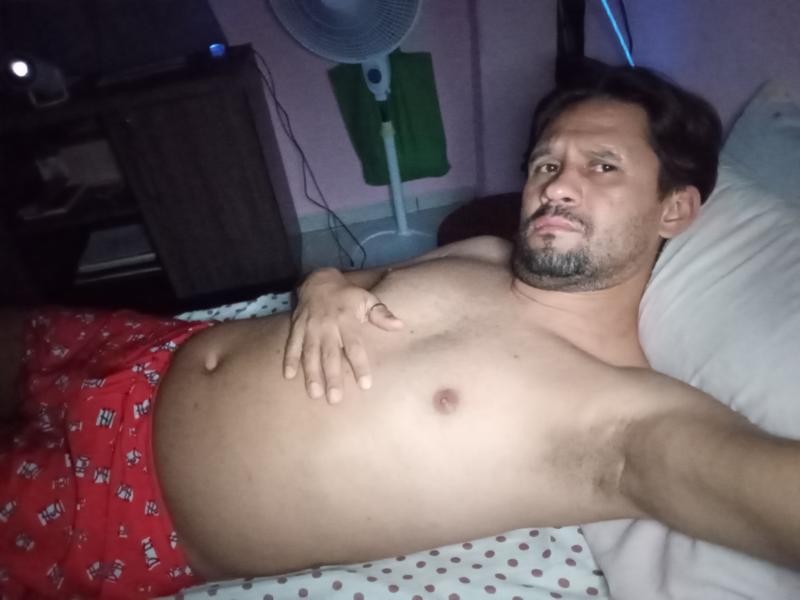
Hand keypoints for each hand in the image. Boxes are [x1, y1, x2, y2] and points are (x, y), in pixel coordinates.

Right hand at [283, 268, 402, 402]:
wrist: (318, 280)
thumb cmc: (348, 296)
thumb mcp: (367, 300)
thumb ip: (381, 315)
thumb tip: (399, 326)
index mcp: (347, 319)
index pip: (354, 346)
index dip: (360, 366)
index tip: (365, 385)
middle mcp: (327, 325)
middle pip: (330, 354)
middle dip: (332, 377)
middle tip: (335, 399)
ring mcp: (310, 327)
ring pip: (310, 353)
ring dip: (311, 374)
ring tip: (314, 394)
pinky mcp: (296, 327)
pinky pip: (292, 344)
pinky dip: (289, 359)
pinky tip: (288, 376)